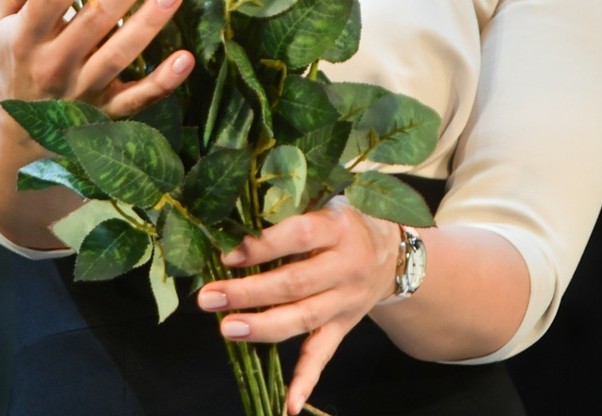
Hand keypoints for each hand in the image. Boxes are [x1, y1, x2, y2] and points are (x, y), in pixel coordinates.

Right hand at [0, 0, 191, 120]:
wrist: (17, 134)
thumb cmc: (16, 61)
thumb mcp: (3, 24)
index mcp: (24, 38)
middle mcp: (52, 66)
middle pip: (95, 20)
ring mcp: (80, 92)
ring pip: (119, 55)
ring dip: (149, 22)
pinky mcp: (104, 114)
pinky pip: (137, 99)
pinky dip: (162, 82)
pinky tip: (185, 58)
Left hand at [195, 198, 400, 414]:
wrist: (392, 253)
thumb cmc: (342, 223)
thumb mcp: (323, 204)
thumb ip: (286, 212)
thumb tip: (230, 224)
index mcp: (338, 228)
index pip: (299, 236)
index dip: (263, 246)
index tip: (228, 255)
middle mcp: (346, 267)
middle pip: (296, 283)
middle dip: (250, 293)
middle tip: (209, 297)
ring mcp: (346, 302)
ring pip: (304, 319)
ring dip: (263, 328)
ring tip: (227, 328)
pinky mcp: (344, 327)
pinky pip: (323, 354)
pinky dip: (306, 380)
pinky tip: (288, 404)